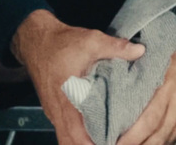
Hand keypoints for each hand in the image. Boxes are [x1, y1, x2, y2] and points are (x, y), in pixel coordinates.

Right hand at [12, 9, 146, 144]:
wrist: (35, 40)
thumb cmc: (60, 43)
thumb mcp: (91, 41)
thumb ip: (115, 48)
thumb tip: (139, 51)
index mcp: (68, 99)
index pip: (78, 135)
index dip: (94, 144)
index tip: (112, 143)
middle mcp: (58, 111)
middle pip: (70, 143)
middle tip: (112, 142)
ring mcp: (54, 112)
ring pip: (66, 139)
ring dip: (82, 142)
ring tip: (105, 139)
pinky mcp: (54, 110)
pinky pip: (64, 131)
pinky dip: (77, 136)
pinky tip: (93, 131)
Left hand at [114, 24, 175, 144]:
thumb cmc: (170, 53)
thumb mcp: (149, 61)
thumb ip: (134, 82)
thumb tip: (114, 103)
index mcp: (167, 87)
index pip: (149, 121)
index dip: (133, 137)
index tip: (117, 143)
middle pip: (158, 135)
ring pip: (168, 138)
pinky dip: (164, 141)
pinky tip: (152, 141)